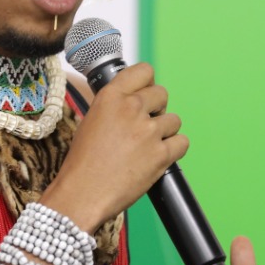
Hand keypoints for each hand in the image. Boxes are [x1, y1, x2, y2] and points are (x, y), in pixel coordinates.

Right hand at [43, 63, 186, 231]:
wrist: (82, 194)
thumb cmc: (82, 163)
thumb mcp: (91, 120)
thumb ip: (114, 106)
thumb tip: (132, 101)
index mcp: (111, 97)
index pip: (143, 71)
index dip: (147, 83)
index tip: (145, 93)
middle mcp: (131, 108)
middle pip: (162, 93)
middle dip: (157, 108)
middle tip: (145, 125)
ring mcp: (148, 131)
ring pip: (174, 120)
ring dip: (165, 132)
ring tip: (148, 146)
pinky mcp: (161, 154)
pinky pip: (182, 143)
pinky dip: (174, 150)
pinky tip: (159, 157)